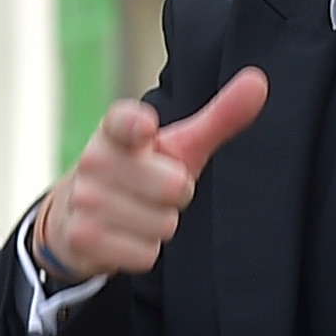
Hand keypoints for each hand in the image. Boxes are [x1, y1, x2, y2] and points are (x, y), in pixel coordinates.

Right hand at [32, 71, 270, 280]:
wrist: (77, 216)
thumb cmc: (139, 174)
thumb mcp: (177, 146)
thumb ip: (218, 116)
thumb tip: (258, 82)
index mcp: (116, 131)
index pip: (124, 122)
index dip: (136, 125)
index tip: (146, 127)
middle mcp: (94, 160)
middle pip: (174, 187)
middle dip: (175, 197)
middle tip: (152, 192)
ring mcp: (85, 200)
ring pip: (163, 224)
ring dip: (158, 226)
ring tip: (135, 215)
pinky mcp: (83, 237)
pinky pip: (146, 253)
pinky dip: (143, 251)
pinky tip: (123, 238)